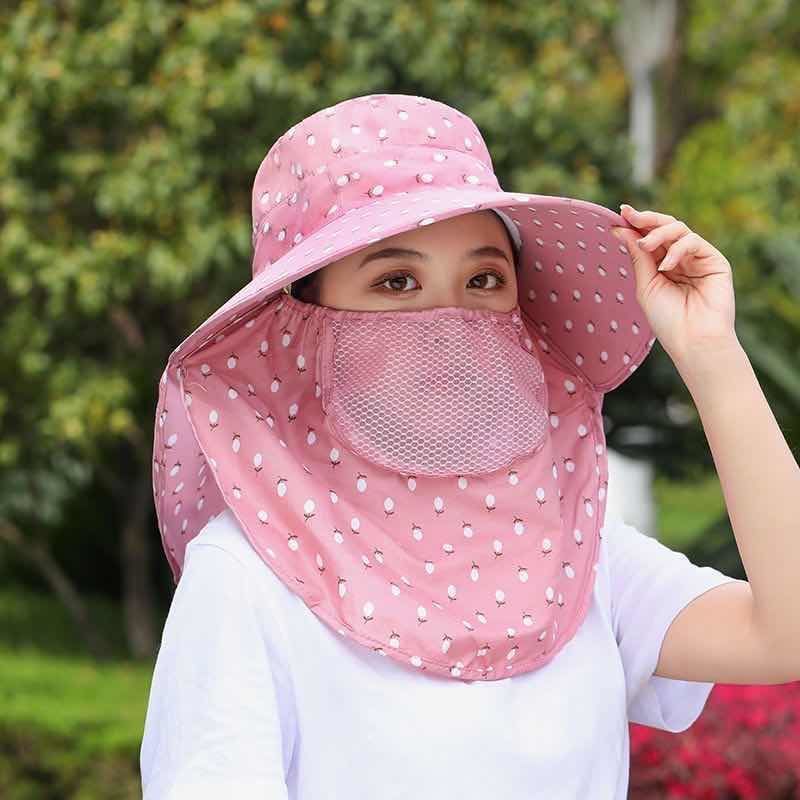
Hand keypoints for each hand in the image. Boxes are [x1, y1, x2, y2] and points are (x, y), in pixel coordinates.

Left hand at [611, 205, 736, 365]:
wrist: (693, 341)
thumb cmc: (668, 320)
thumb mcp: (645, 285)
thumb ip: (638, 257)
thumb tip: (620, 229)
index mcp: (662, 266)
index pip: (650, 238)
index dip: (636, 224)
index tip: (619, 214)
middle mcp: (680, 259)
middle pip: (665, 228)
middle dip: (646, 219)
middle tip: (629, 214)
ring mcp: (698, 259)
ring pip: (679, 230)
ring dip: (658, 233)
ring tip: (645, 245)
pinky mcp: (715, 261)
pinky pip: (694, 242)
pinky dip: (677, 249)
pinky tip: (666, 266)